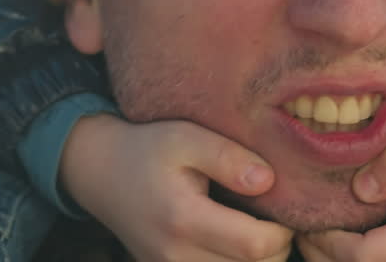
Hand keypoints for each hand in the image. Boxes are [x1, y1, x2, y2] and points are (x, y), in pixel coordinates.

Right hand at [59, 112, 292, 261]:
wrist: (102, 172)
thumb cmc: (148, 147)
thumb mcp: (186, 136)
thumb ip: (228, 157)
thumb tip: (269, 182)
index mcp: (183, 218)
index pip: (253, 246)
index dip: (281, 232)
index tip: (283, 207)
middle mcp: (175, 256)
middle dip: (274, 249)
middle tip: (275, 217)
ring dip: (255, 261)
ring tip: (256, 228)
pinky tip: (235, 242)